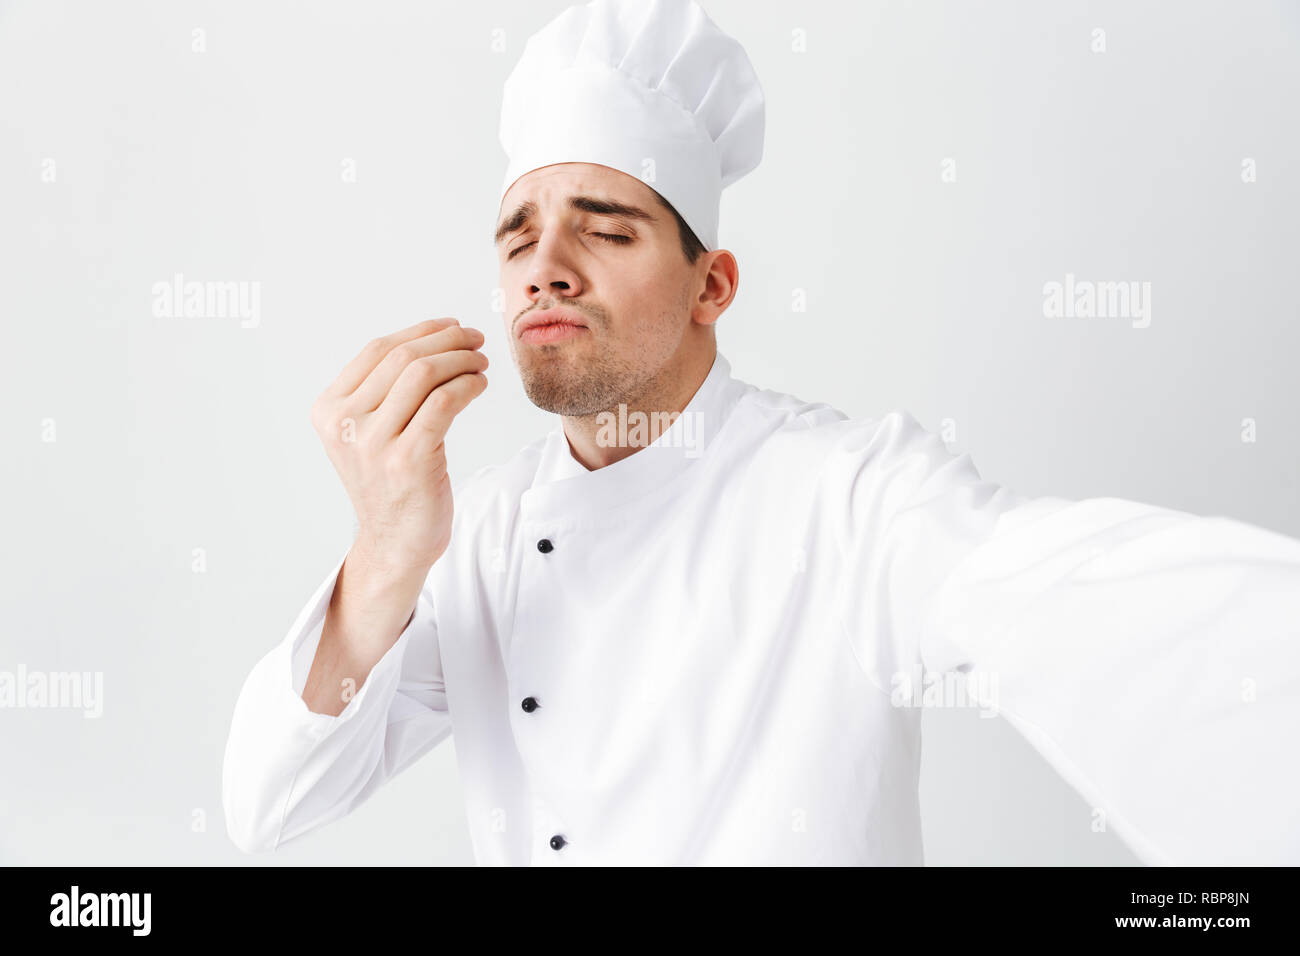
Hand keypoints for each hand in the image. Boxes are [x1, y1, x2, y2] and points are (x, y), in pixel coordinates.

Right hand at [310, 317, 488, 573]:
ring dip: (461, 360)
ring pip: (424, 375)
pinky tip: (479, 385)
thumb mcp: (368, 432)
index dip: (420, 331)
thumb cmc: (392, 482)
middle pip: (403, 358)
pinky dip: (467, 385)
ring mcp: (374, 444)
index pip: (378, 350)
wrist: (395, 541)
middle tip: (475, 340)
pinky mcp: (408, 460)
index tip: (452, 326)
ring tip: (481, 363)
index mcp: (329, 410)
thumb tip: (430, 338)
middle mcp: (345, 424)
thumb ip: (382, 390)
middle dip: (447, 341)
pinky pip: (444, 402)